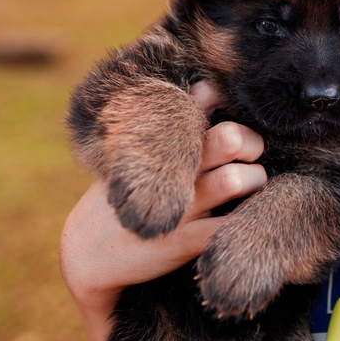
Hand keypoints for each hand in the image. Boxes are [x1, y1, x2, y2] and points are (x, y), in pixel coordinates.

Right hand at [59, 80, 267, 340]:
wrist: (85, 255)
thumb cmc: (124, 192)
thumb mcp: (140, 153)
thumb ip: (181, 121)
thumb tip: (210, 85)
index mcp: (162, 146)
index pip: (205, 114)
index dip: (233, 119)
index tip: (238, 134)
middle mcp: (170, 171)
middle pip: (229, 138)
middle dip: (252, 144)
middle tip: (251, 156)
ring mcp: (175, 207)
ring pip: (233, 180)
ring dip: (254, 181)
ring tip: (251, 185)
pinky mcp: (180, 243)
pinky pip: (225, 229)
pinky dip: (243, 222)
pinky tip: (243, 219)